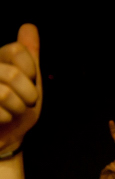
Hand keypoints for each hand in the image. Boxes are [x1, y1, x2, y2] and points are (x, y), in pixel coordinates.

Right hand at [0, 24, 40, 152]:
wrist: (5, 136)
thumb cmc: (18, 107)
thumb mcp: (30, 80)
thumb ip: (29, 55)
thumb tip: (29, 26)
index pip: (18, 51)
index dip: (31, 70)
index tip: (29, 81)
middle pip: (14, 74)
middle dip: (28, 94)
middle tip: (25, 102)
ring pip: (5, 94)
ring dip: (17, 108)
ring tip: (12, 110)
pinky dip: (6, 119)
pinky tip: (1, 118)